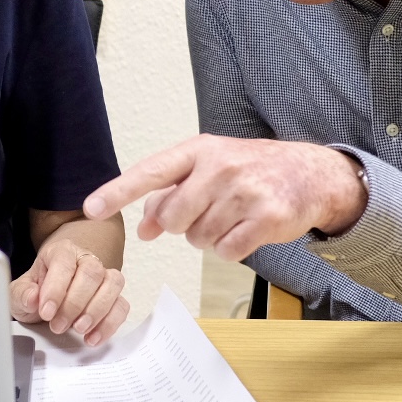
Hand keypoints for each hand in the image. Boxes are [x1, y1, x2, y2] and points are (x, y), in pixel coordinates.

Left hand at [9, 237, 128, 345]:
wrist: (51, 297)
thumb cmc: (39, 290)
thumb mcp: (21, 292)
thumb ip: (22, 294)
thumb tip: (31, 298)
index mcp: (61, 252)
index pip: (64, 263)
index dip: (56, 289)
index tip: (46, 312)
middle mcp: (86, 259)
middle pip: (92, 273)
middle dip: (74, 304)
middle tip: (58, 325)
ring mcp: (104, 277)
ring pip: (112, 284)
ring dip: (96, 311)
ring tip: (78, 329)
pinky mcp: (114, 297)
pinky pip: (121, 306)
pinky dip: (109, 324)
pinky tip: (92, 337)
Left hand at [82, 134, 367, 261]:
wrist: (310, 173)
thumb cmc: (251, 170)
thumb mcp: (208, 169)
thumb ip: (171, 194)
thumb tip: (143, 227)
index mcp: (199, 150)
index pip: (150, 172)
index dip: (118, 192)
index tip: (90, 208)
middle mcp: (220, 167)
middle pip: (172, 219)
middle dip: (181, 226)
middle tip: (204, 214)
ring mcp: (244, 191)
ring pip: (199, 239)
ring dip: (209, 238)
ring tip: (231, 217)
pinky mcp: (266, 217)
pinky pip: (226, 251)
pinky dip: (231, 249)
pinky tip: (246, 230)